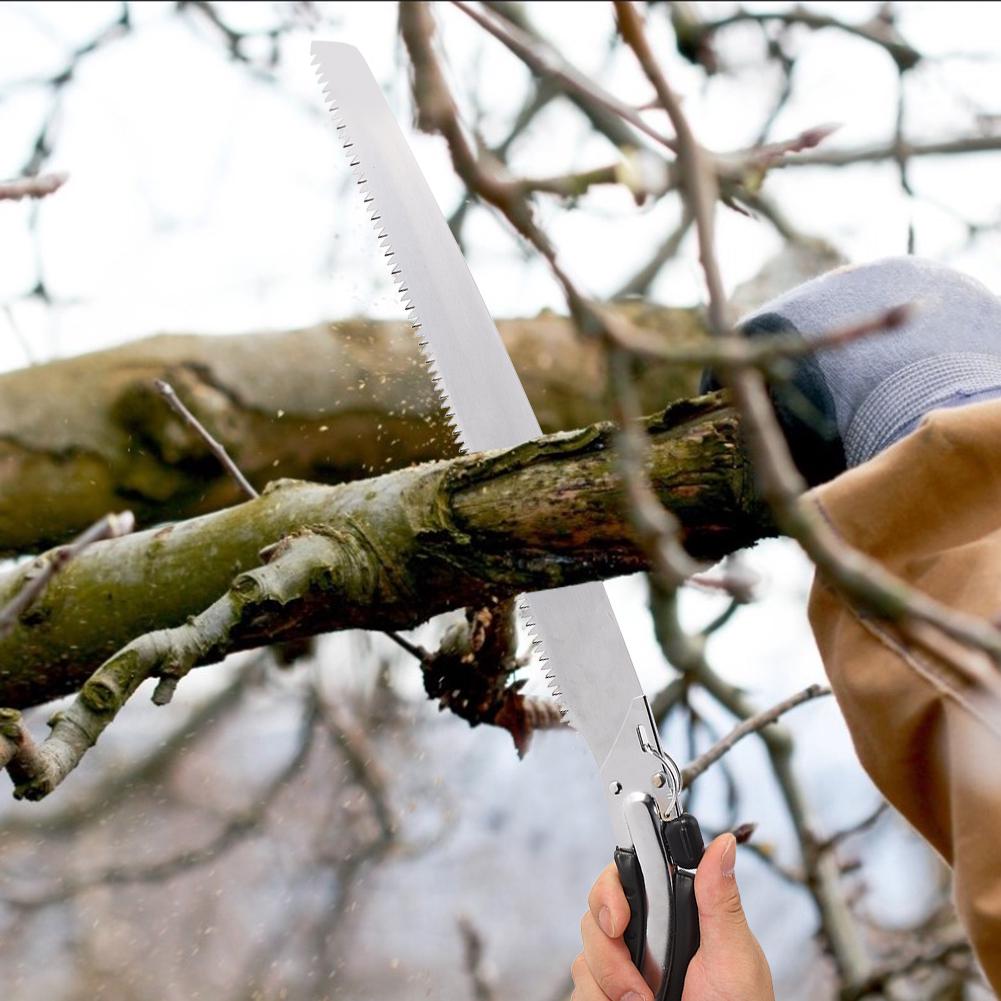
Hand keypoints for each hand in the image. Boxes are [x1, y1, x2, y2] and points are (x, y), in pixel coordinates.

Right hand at [572, 834, 774, 1000]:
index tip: (619, 920)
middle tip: (641, 986)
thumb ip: (720, 899)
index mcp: (672, 913)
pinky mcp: (607, 994)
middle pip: (596, 914)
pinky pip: (580, 989)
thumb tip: (723, 843)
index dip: (611, 890)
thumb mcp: (732, 954)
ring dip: (609, 987)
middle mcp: (643, 936)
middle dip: (610, 952)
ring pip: (584, 957)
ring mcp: (623, 968)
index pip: (624, 876)